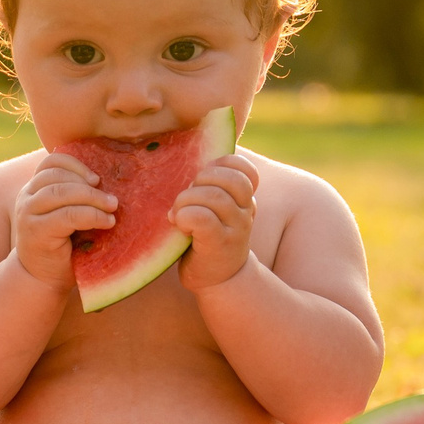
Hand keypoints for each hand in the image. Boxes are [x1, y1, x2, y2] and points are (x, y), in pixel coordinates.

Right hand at [10, 153, 115, 291]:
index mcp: (34, 189)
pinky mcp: (36, 232)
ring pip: (61, 193)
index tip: (97, 179)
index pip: (51, 162)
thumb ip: (75, 197)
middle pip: (57, 176)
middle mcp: (26, 198)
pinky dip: (91, 215)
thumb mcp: (67, 215)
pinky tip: (106, 222)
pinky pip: (67, 216)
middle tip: (112, 199)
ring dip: (92, 198)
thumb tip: (107, 180)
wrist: (42, 280)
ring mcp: (28, 214)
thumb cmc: (62, 247)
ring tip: (112, 207)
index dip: (75, 165)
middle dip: (88, 185)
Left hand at [174, 152, 260, 289]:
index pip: (243, 167)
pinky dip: (185, 216)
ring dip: (187, 200)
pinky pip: (203, 218)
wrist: (218, 279)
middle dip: (201, 180)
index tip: (201, 178)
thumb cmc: (208, 235)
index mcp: (245, 197)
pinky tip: (178, 224)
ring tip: (177, 214)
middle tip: (185, 197)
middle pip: (230, 178)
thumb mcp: (214, 206)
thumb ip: (209, 183)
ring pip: (214, 197)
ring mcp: (236, 229)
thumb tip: (186, 144)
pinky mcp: (219, 245)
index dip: (220, 165)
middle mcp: (246, 211)